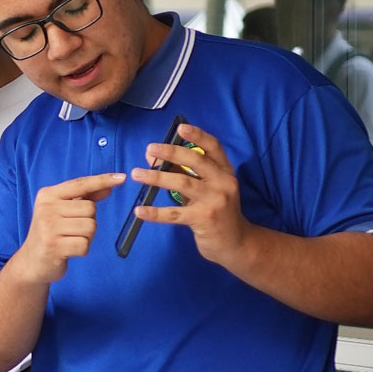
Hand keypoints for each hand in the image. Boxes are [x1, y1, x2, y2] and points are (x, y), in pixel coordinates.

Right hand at [18, 172, 124, 283]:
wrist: (31, 262)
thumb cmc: (51, 233)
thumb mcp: (62, 211)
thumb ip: (84, 198)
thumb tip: (108, 187)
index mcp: (48, 195)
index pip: (81, 184)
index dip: (102, 180)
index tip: (122, 177)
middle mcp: (47, 208)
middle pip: (90, 209)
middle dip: (89, 221)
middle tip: (72, 230)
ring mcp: (49, 227)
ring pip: (90, 227)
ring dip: (87, 237)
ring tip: (70, 240)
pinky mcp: (54, 246)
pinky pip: (85, 245)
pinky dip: (82, 250)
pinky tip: (69, 250)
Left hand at [130, 123, 247, 266]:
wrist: (235, 243)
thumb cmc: (216, 212)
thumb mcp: (204, 189)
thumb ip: (183, 173)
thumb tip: (154, 157)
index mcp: (225, 172)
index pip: (214, 147)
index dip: (198, 136)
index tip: (180, 128)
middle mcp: (223, 183)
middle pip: (196, 161)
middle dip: (171, 152)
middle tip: (150, 148)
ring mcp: (215, 201)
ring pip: (183, 183)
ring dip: (157, 177)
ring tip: (137, 174)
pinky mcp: (204, 219)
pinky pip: (175, 214)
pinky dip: (155, 212)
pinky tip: (139, 211)